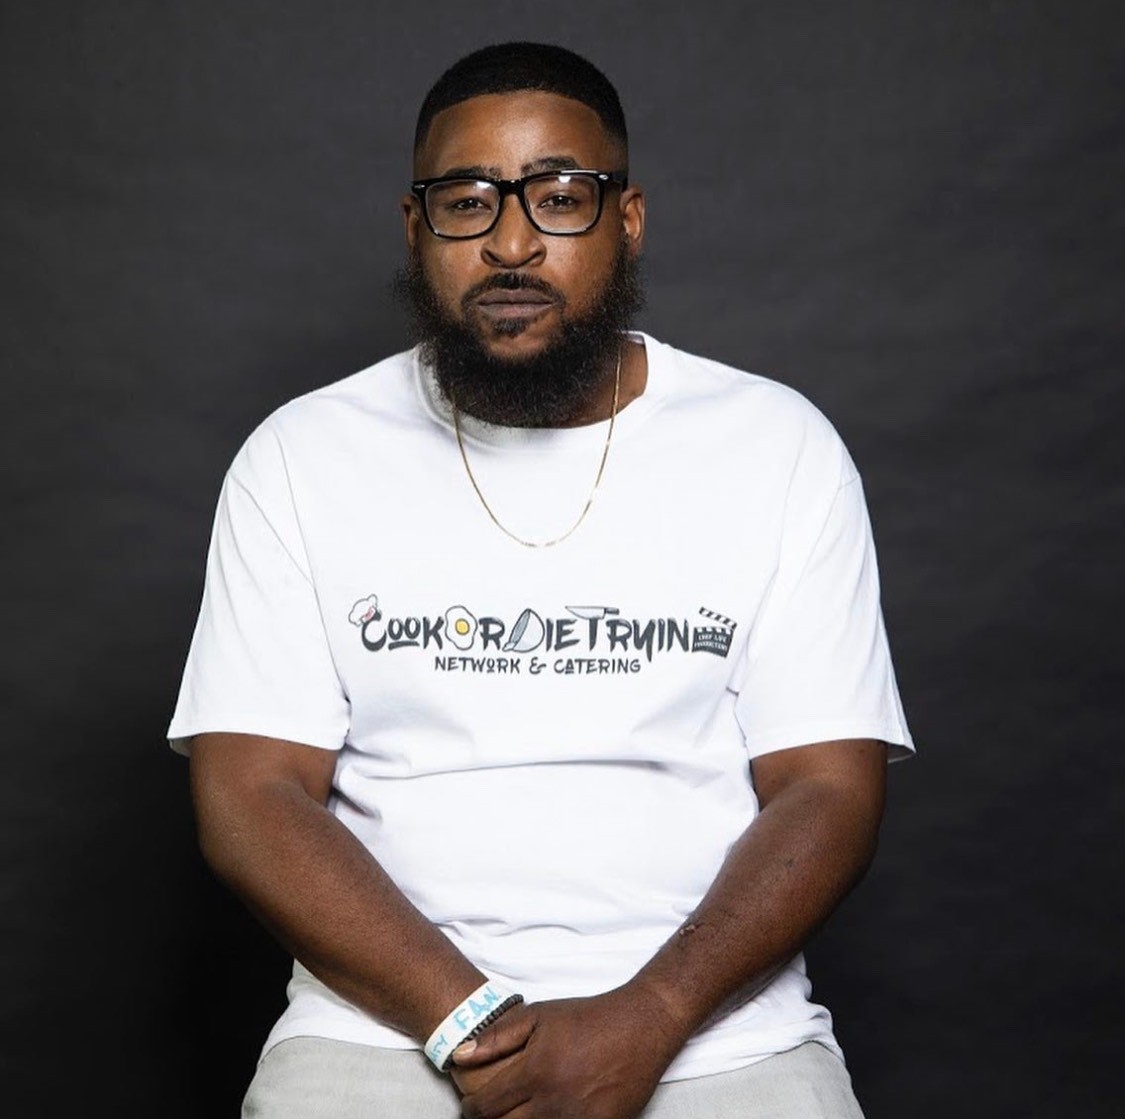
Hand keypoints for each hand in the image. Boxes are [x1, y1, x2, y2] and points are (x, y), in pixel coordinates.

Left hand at [453, 984, 687, 1118]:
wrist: (639, 1026)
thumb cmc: (586, 1018)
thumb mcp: (539, 1016)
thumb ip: (497, 1037)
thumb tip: (459, 1055)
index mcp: (534, 1071)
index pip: (487, 1107)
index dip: (471, 1110)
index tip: (470, 1107)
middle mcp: (553, 1100)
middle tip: (491, 1113)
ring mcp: (578, 1118)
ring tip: (521, 1113)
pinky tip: (548, 1116)